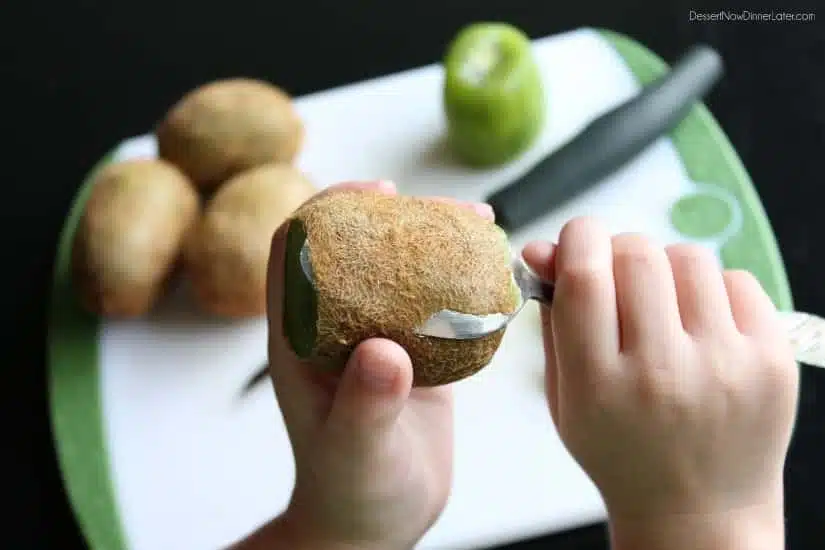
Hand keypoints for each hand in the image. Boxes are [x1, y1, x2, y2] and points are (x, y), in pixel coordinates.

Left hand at [249, 181, 494, 549]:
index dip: (329, 209)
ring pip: (402, 269)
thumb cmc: (351, 491)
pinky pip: (436, 304)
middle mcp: (337, 327)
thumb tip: (384, 350)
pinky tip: (494, 273)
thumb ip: (364, 404)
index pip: (298, 252)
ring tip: (483, 226)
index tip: (378, 192)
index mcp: (302, 338)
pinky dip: (462, 280)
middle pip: (360, 247)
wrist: (377, 521)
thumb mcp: (355, 451)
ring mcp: (378, 336)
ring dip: (438, 241)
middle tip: (456, 210)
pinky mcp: (415, 353)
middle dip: (403, 217)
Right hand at [523, 217, 797, 547]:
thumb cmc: (620, 449)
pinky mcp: (772, 361)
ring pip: (689, 257)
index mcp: (598, 385)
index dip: (577, 239)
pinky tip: (701, 325)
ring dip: (666, 268)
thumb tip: (542, 247)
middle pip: (637, 253)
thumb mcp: (566, 397)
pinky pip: (737, 279)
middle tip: (618, 280)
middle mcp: (663, 374)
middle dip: (618, 251)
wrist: (698, 510)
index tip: (577, 242)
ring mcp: (725, 366)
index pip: (586, 275)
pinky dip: (711, 289)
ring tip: (663, 308)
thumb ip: (553, 319)